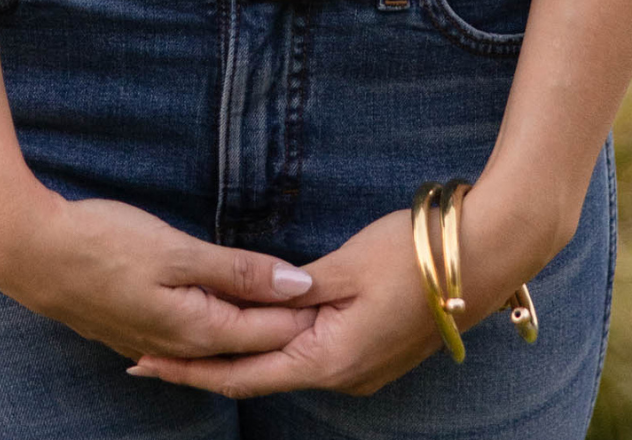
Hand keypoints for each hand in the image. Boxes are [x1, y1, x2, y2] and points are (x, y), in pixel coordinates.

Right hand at [0, 177, 318, 363]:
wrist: (28, 251)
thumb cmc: (102, 243)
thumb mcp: (177, 251)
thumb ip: (239, 270)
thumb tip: (298, 283)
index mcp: (196, 330)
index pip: (270, 330)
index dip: (307, 311)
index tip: (343, 292)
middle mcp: (177, 346)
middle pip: (246, 339)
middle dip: (285, 321)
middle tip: (329, 299)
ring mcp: (150, 340)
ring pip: (216, 336)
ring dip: (250, 319)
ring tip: (286, 303)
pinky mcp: (130, 326)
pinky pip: (187, 334)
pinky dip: (215, 321)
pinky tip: (221, 317)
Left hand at [125, 190, 573, 398]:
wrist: (487, 255)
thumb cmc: (414, 255)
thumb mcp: (346, 265)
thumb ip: (296, 286)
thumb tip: (255, 298)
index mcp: (329, 361)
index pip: (242, 375)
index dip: (191, 369)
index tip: (144, 360)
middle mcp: (343, 376)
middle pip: (257, 377)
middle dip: (203, 365)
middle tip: (149, 354)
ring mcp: (361, 368)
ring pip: (283, 366)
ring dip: (238, 356)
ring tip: (188, 342)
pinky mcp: (374, 351)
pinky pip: (310, 355)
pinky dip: (273, 346)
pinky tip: (254, 332)